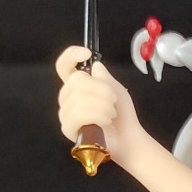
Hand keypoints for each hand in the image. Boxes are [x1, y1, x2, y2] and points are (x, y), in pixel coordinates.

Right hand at [55, 45, 141, 161]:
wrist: (128, 138)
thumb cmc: (122, 114)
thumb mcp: (116, 89)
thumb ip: (103, 76)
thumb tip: (95, 65)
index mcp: (76, 86)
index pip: (62, 66)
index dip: (71, 56)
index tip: (87, 54)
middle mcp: (66, 98)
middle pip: (77, 80)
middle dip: (102, 90)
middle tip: (113, 102)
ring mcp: (65, 113)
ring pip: (80, 98)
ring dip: (103, 105)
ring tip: (111, 114)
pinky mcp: (68, 129)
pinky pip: (80, 114)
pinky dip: (98, 116)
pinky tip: (105, 122)